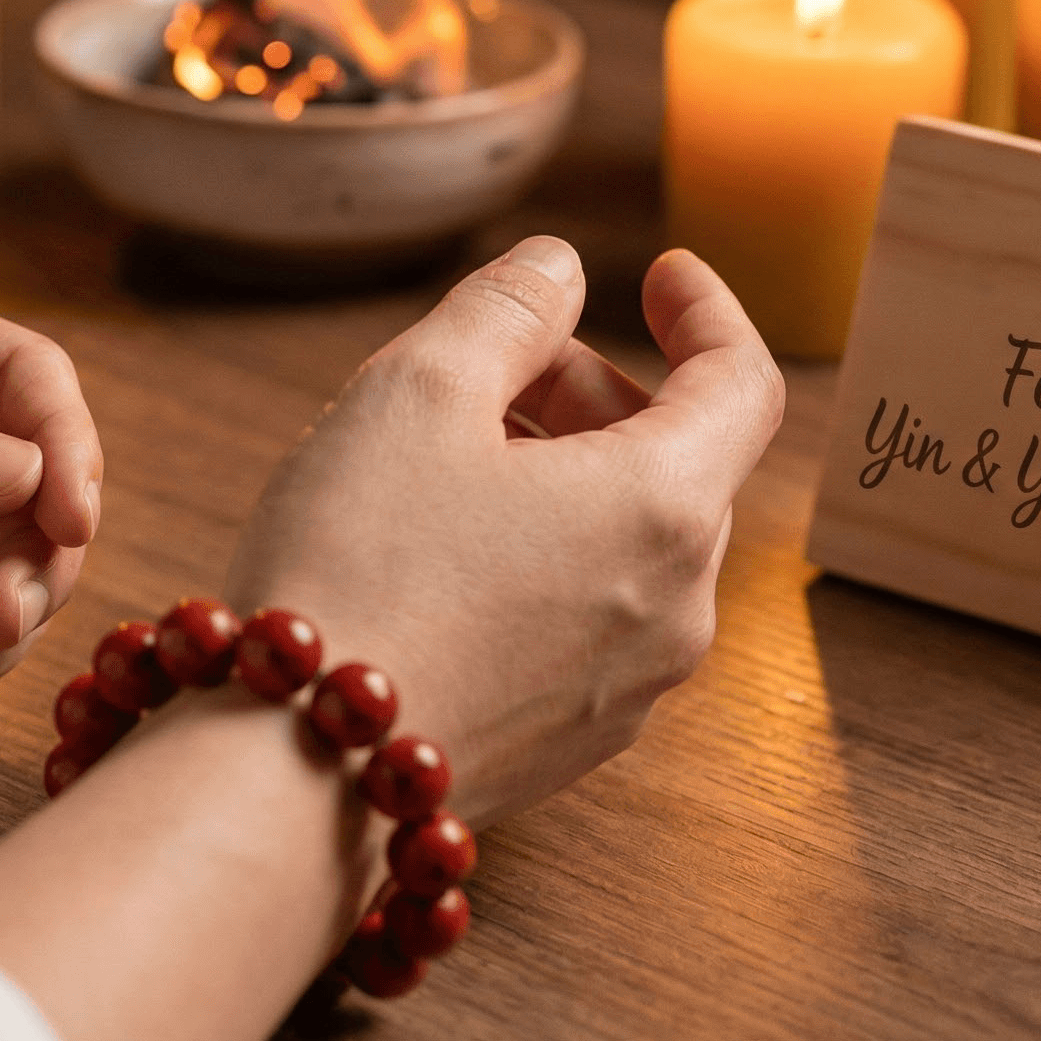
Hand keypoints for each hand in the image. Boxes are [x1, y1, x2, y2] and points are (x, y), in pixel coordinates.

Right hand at [222, 238, 782, 824]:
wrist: (297, 770)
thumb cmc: (357, 568)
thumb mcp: (418, 390)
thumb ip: (505, 309)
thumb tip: (561, 270)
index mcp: (663, 507)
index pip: (743, 384)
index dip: (706, 312)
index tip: (662, 272)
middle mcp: (676, 609)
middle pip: (675, 464)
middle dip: (593, 394)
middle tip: (489, 368)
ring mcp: (630, 690)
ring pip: (627, 546)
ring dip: (561, 478)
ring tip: (440, 462)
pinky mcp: (571, 744)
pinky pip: (585, 622)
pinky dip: (542, 562)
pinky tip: (435, 558)